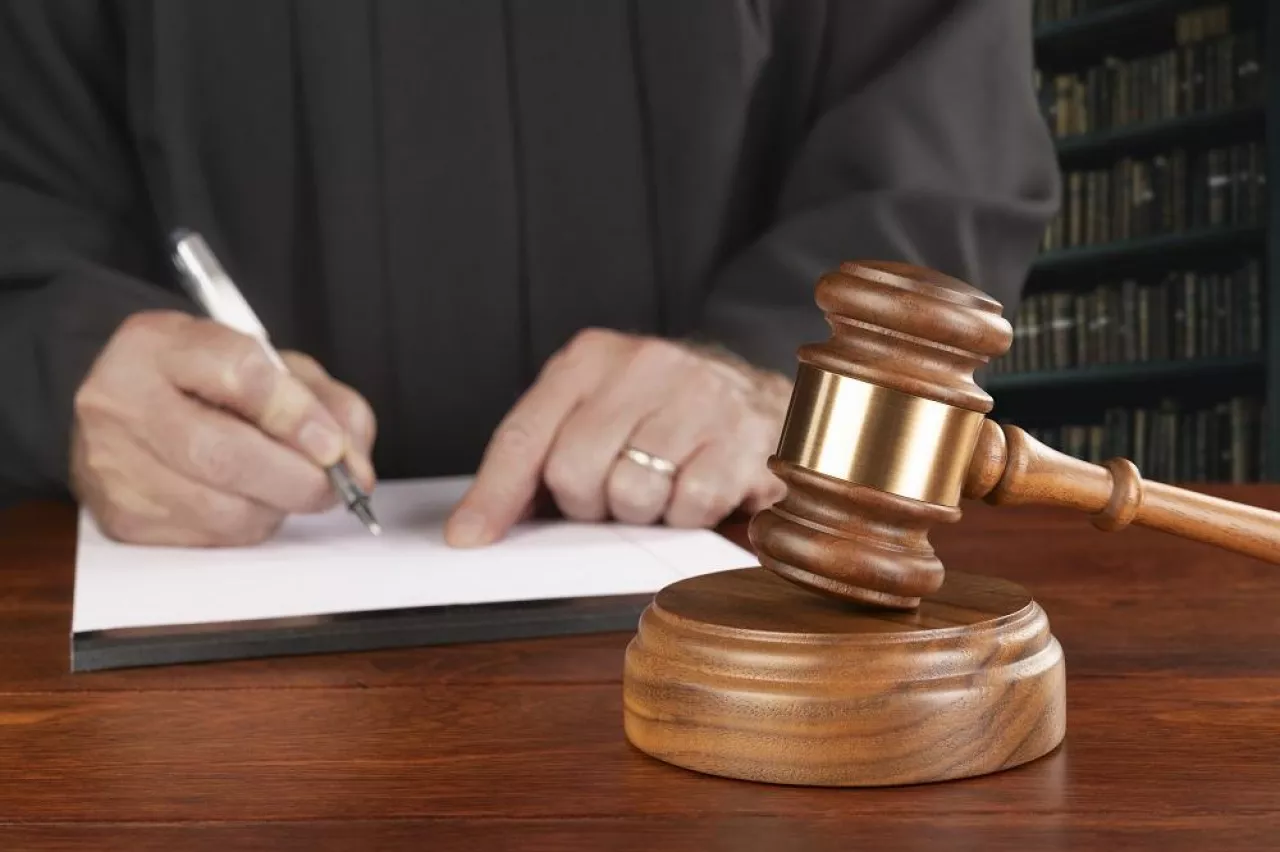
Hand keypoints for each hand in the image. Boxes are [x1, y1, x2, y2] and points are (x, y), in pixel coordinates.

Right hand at [70, 310, 376, 545]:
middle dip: (297, 479)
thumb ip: (323, 401)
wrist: (126, 408)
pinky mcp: (123, 518)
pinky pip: (211, 538)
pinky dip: (249, 525)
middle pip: (223, 455)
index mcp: (159, 344)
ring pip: (222, 509)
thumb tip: (352, 461)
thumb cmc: (209, 384)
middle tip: (333, 484)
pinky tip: (250, 500)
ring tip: (287, 486)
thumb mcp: (271, 366)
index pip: (238, 375)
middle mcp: (123, 402)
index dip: (296, 414)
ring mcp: (115, 465)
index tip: (332, 444)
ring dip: (277, 506)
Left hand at [444, 328, 790, 545]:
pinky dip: (689, 511)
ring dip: (642, 508)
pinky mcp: (741, 435)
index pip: (524, 434)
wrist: (754, 395)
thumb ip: (533, 462)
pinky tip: (697, 484)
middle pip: (574, 471)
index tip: (468, 538)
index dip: (493, 495)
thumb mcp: (591, 415)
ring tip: (660, 482)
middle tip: (614, 489)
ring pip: (631, 493)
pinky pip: (689, 503)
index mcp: (591, 358)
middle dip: (588, 501)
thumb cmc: (658, 415)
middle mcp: (643, 364)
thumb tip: (475, 528)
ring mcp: (697, 396)